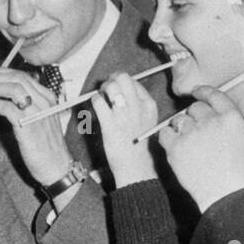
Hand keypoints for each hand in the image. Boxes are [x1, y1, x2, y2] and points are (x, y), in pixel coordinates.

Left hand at [0, 66, 72, 184]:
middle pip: (17, 78)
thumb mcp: (40, 119)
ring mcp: (37, 112)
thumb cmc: (46, 146)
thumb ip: (28, 104)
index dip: (3, 73)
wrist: (56, 166)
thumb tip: (5, 94)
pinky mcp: (27, 125)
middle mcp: (44, 101)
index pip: (23, 75)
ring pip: (12, 88)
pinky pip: (7, 107)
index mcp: (48, 97)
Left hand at [90, 72, 158, 187]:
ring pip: (111, 86)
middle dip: (111, 80)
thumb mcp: (145, 119)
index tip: (115, 88)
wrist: (134, 165)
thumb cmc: (136, 143)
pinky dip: (95, 100)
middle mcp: (138, 107)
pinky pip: (98, 101)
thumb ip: (137, 103)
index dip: (121, 81)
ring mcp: (124, 115)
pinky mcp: (110, 124)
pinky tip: (96, 107)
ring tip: (101, 97)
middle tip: (106, 88)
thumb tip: (119, 87)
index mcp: (148, 105)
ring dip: (102, 89)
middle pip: (123, 78)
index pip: (133, 81)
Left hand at [159, 85, 243, 211]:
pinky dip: (167, 138)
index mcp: (231, 118)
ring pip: (178, 119)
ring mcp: (192, 133)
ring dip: (180, 127)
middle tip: (195, 132)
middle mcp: (212, 121)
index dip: (203, 92)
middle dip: (193, 116)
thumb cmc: (231, 169)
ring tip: (187, 144)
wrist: (222, 192)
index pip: (214, 94)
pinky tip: (175, 147)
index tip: (195, 92)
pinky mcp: (176, 147)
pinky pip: (164, 133)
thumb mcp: (237, 138)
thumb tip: (205, 108)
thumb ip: (222, 121)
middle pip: (194, 107)